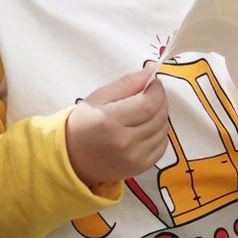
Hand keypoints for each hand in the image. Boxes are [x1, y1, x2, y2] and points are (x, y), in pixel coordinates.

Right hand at [66, 63, 173, 183]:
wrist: (74, 159)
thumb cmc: (84, 124)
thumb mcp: (99, 97)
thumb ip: (127, 83)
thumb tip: (152, 70)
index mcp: (111, 121)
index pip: (150, 103)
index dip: (157, 90)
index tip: (153, 83)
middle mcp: (125, 142)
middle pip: (159, 116)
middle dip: (160, 100)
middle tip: (151, 94)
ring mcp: (135, 158)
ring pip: (163, 130)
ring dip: (160, 116)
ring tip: (147, 111)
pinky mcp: (142, 167)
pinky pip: (162, 145)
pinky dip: (159, 132)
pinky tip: (147, 127)